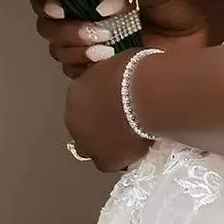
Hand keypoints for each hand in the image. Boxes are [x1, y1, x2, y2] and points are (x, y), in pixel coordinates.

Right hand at [32, 0, 223, 78]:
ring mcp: (95, 49)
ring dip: (75, 50)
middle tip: (98, 33)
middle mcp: (89, 20)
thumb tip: (101, 5)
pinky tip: (108, 64)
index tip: (59, 6)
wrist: (211, 34)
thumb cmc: (187, 4)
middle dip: (65, 30)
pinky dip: (85, 70)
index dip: (46, 1)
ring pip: (60, 52)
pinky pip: (78, 76)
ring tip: (106, 49)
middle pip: (49, 28)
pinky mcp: (105, 75)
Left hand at [63, 51, 153, 172]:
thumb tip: (117, 75)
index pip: (83, 100)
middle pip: (84, 125)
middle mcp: (74, 119)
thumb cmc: (137, 70)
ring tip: (131, 135)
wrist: (149, 94)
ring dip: (107, 142)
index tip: (117, 100)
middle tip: (124, 119)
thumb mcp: (116, 62)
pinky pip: (112, 161)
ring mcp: (88, 143)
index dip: (100, 101)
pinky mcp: (106, 161)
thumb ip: (109, 75)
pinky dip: (122, 156)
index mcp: (76, 91)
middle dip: (99, 123)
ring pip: (94, 146)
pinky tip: (137, 147)